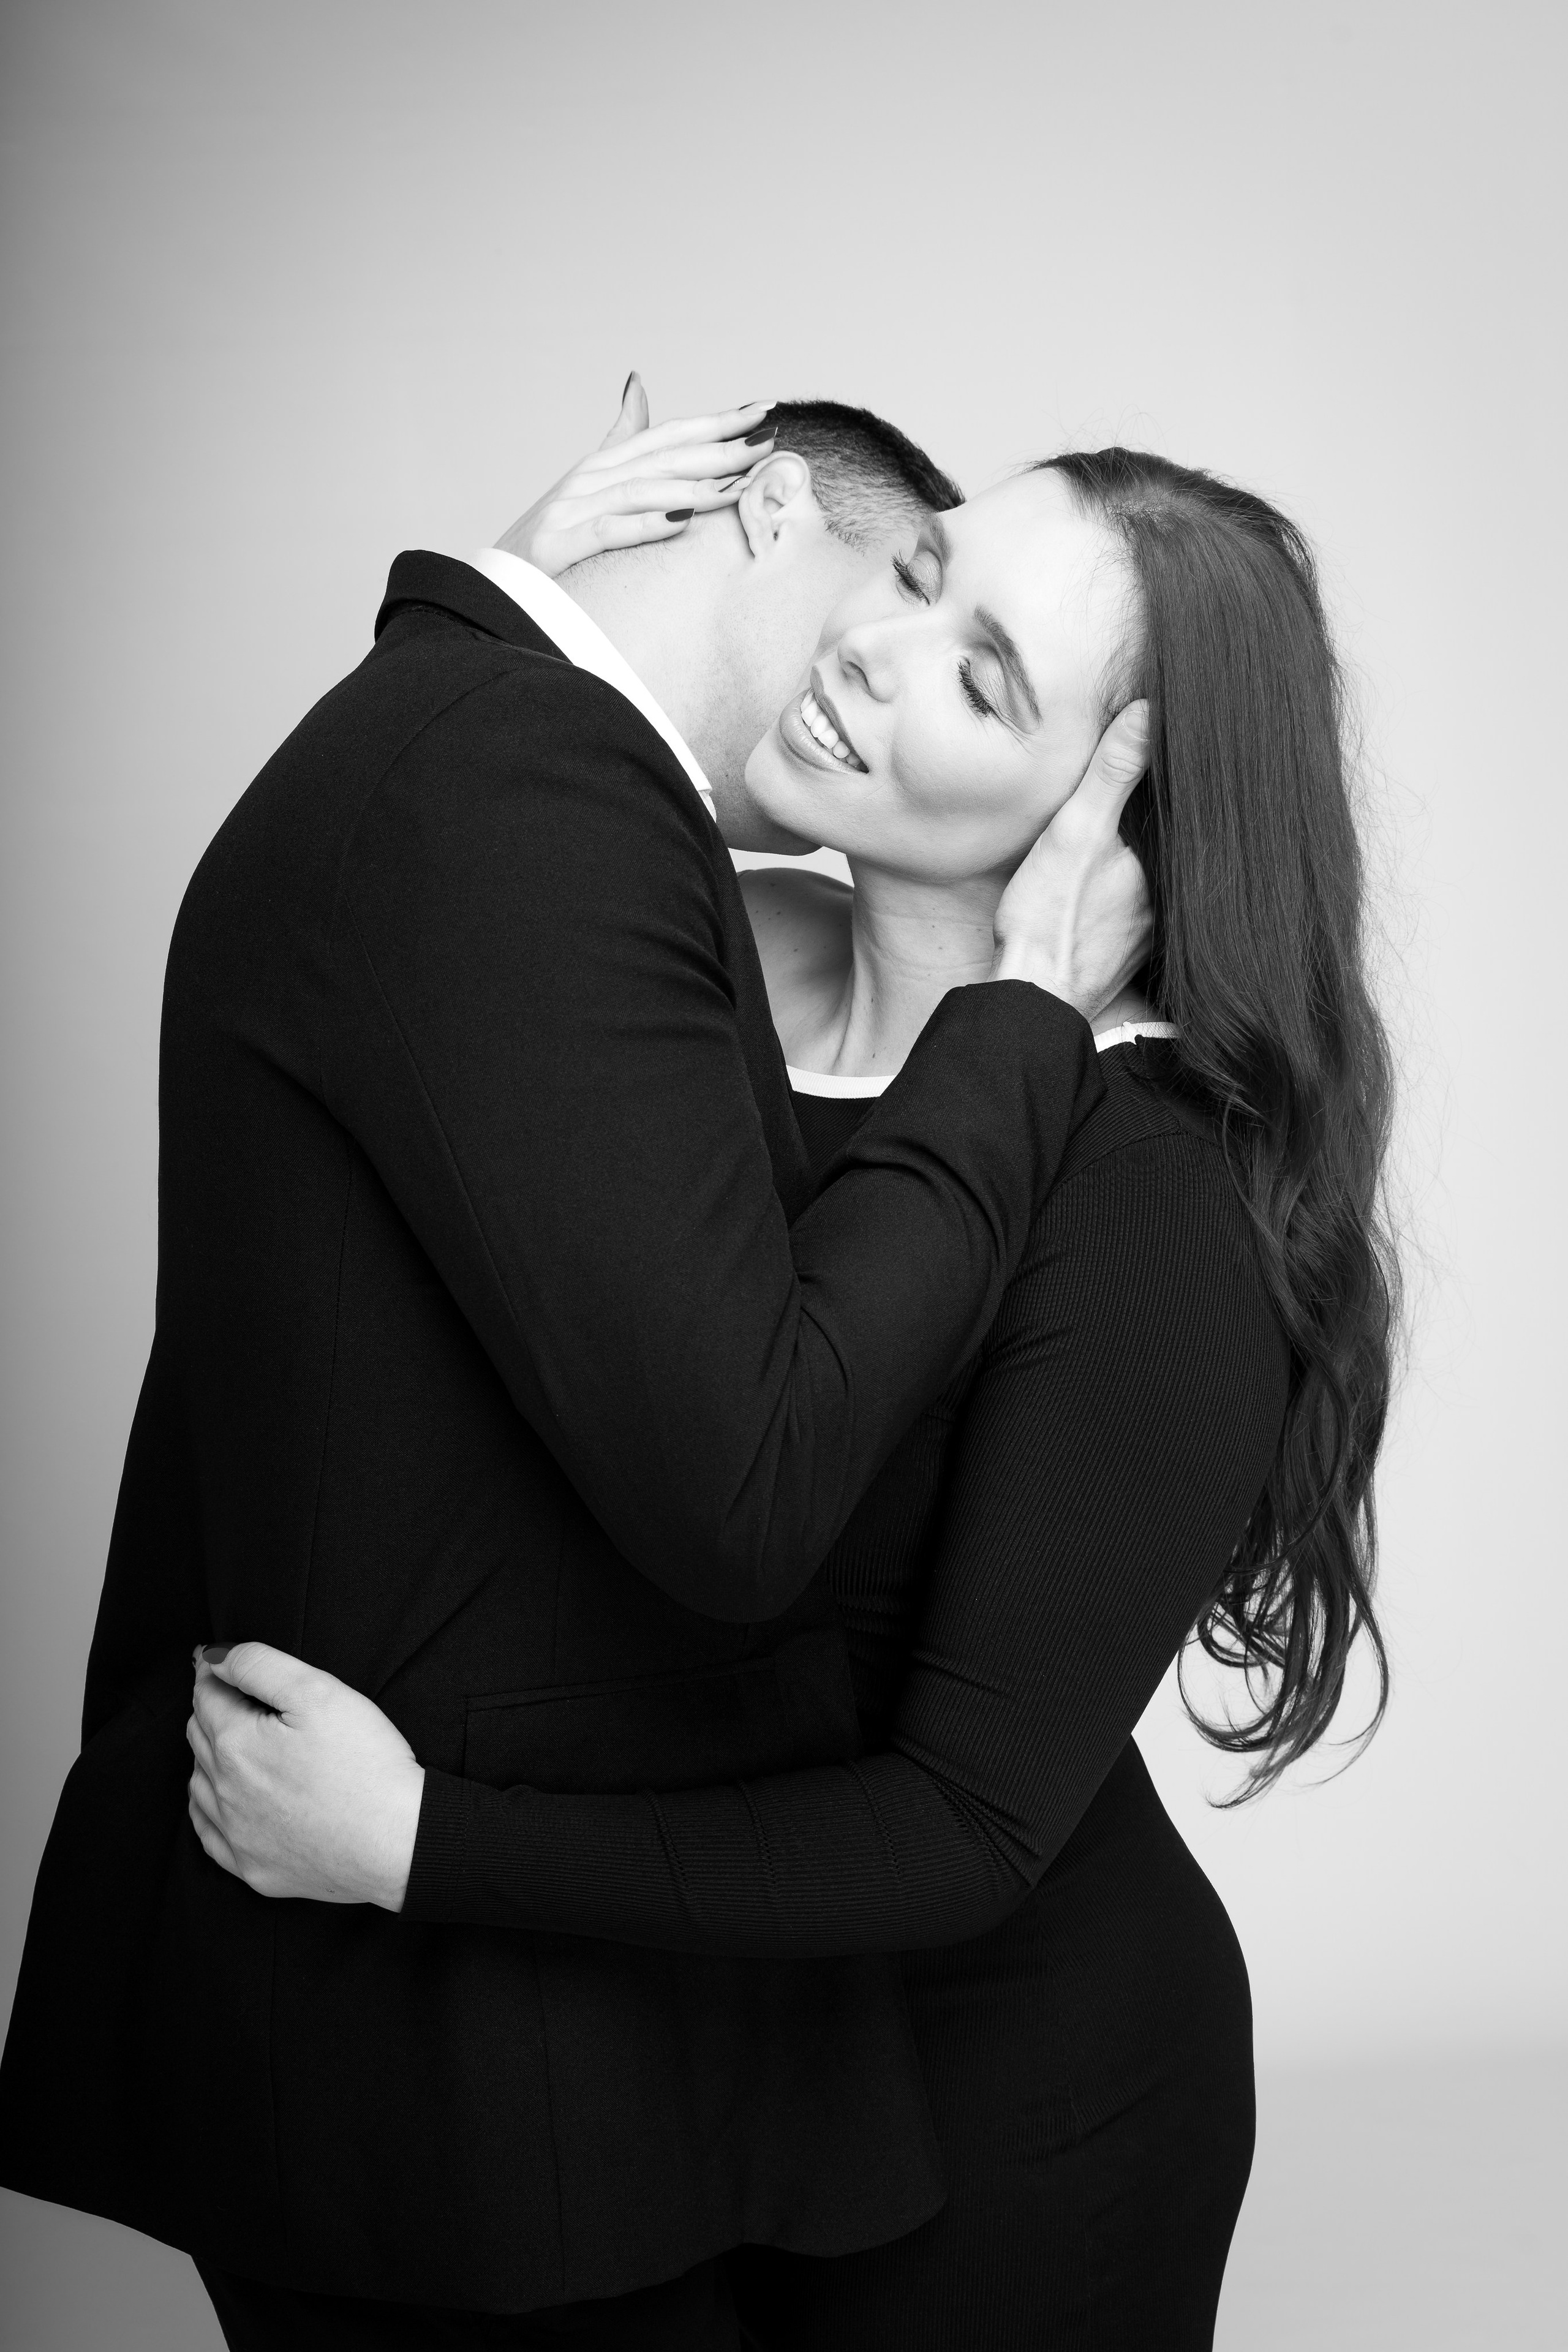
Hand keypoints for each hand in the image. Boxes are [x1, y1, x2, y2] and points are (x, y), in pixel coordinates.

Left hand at [186, 1643, 423, 1910]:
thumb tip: (213, 1657)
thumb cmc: (366, 1763)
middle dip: (212, 1709)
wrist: (397, 1842)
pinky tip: (225, 1797)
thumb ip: (259, 1665)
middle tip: (236, 1695)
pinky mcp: (251, 1868)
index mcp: (236, 1744)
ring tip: (235, 1740)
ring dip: (208, 1756)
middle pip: (198, 1735)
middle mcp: (224, 1792)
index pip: (207, 1695)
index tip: (217, 1661)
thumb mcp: (318, 1691)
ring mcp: (235, 1836)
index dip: (214, 1671)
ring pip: (198, 1782)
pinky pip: (208, 1833)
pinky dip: (208, 1807)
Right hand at [494, 374, 776, 575]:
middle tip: (767, 442)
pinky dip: (645, 525)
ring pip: (643, 490)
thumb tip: (638, 384)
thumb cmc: (548, 542)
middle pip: (664, 457)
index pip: (668, 435)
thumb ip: (617, 441)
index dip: (716, 421)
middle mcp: (588, 478)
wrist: (495, 586)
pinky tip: (681, 523)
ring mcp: (571, 508)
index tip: (763, 410)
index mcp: (602, 465)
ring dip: (694, 487)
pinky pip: (608, 530)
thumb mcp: (587, 488)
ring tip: (740, 485)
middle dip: (719, 448)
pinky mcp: (558, 544)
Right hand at [990, 703, 1153, 1018]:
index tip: (1183, 732)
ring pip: (1159, 873)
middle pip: (1174, 839)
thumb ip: (1113, 772)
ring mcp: (1154, 926)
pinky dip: (1135, 884)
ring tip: (1144, 813)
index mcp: (1166, 862)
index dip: (1177, 768)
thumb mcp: (1078, 831)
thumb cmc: (1051, 916)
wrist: (1033, 995)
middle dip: (1168, 809)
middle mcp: (1171, 896)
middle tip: (1172, 763)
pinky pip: (1142, 902)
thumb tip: (1150, 711)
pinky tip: (1119, 875)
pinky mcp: (1132, 949)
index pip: (1182, 801)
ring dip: (1151, 851)